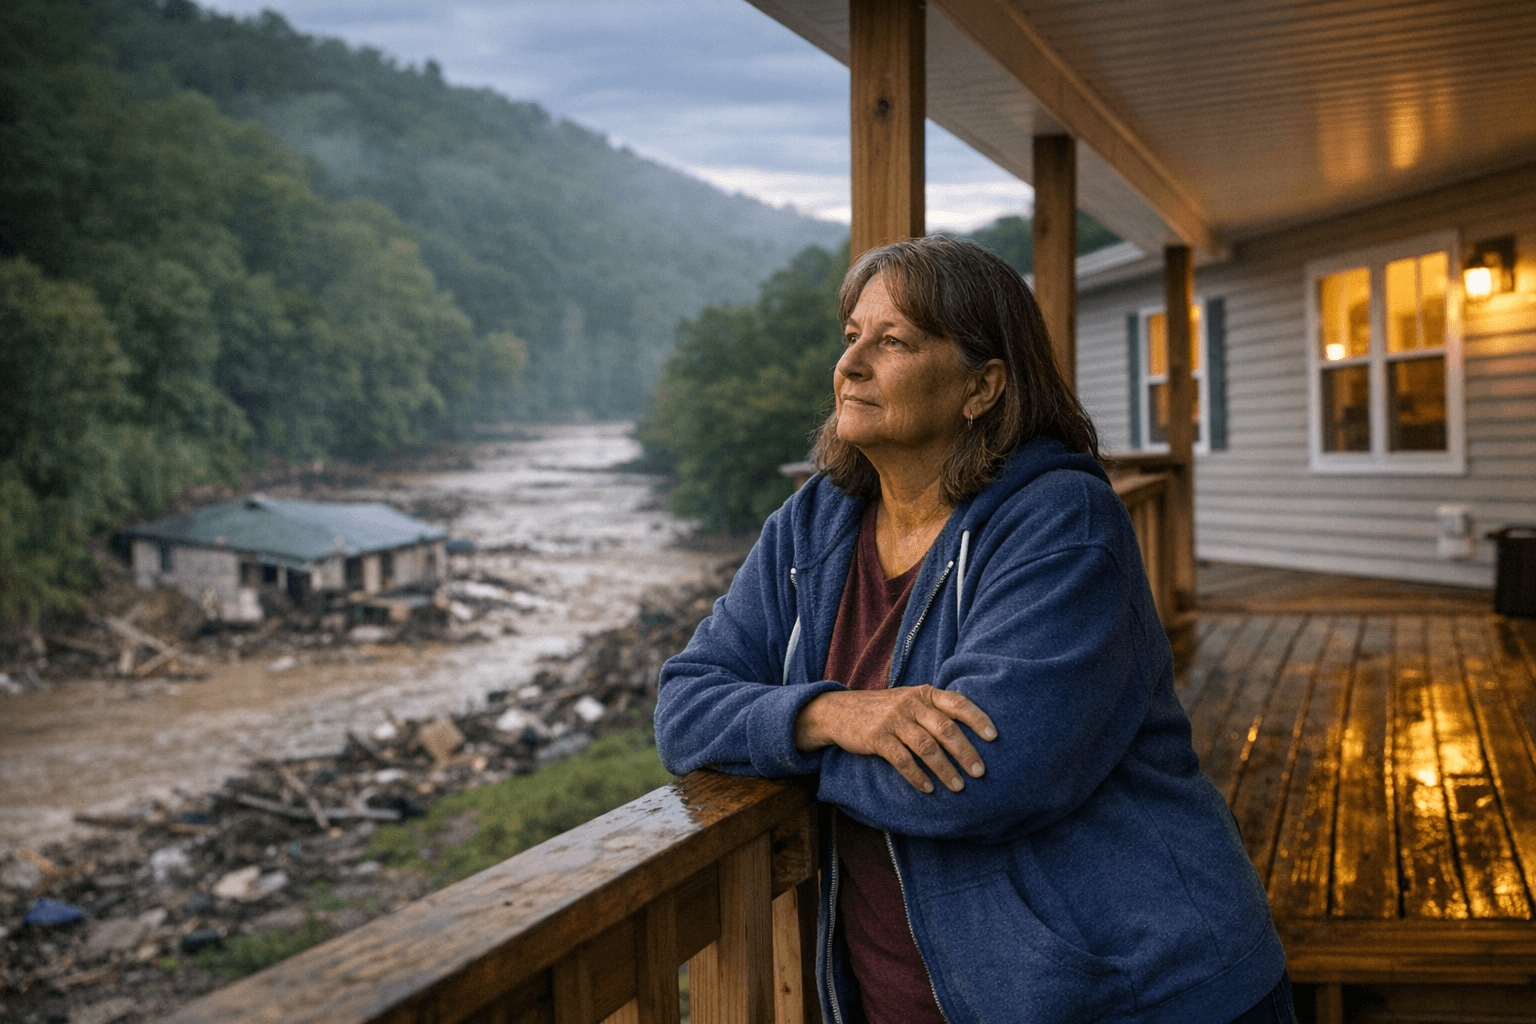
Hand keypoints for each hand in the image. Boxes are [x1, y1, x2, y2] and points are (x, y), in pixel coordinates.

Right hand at [793, 685, 996, 793]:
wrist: (840, 711)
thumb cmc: (884, 709)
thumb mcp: (909, 700)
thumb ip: (934, 709)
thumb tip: (971, 732)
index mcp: (924, 694)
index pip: (957, 703)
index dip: (977, 719)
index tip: (993, 737)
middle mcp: (911, 704)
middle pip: (945, 729)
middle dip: (965, 752)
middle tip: (980, 772)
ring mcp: (893, 720)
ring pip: (926, 747)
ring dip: (944, 769)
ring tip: (958, 787)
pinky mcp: (877, 738)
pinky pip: (902, 759)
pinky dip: (917, 775)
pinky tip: (928, 788)